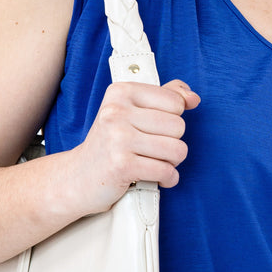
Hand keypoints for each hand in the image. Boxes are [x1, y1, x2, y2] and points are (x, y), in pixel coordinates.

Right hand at [73, 77, 200, 215]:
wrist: (77, 177)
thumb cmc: (109, 144)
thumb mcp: (131, 112)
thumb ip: (164, 98)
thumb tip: (194, 98)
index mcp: (120, 92)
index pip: (175, 101)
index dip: (172, 119)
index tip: (153, 130)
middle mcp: (116, 111)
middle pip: (179, 126)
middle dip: (172, 143)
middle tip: (152, 150)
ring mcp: (118, 138)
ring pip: (177, 149)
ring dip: (171, 162)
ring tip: (153, 162)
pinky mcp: (122, 165)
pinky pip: (166, 171)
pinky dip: (167, 178)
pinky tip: (155, 177)